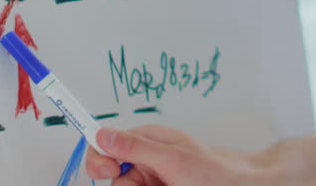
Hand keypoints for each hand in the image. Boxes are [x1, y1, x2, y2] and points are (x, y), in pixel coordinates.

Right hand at [84, 125, 273, 185]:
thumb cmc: (216, 171)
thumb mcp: (173, 158)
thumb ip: (136, 147)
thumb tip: (103, 134)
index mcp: (147, 141)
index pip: (107, 144)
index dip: (99, 158)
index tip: (106, 169)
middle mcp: (146, 161)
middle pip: (114, 178)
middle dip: (127, 185)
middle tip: (148, 185)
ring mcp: (152, 180)